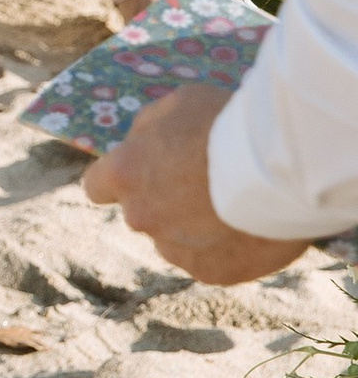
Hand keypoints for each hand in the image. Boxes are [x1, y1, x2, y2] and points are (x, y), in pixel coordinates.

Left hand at [82, 81, 307, 281]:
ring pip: (176, 240)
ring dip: (194, 227)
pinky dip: (225, 248)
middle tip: (205, 183)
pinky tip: (249, 226)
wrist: (280, 169)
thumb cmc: (226, 124)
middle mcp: (141, 216)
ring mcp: (175, 249)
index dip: (120, 181)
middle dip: (165, 202)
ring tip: (234, 204)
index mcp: (125, 174)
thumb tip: (141, 143)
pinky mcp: (211, 273)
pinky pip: (210, 260)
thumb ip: (150, 128)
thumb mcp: (178, 104)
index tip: (141, 175)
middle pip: (143, 213)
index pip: (97, 187)